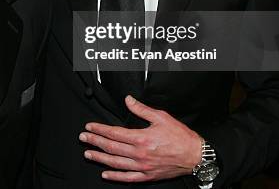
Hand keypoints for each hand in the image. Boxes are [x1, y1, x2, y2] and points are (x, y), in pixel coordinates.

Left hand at [79, 95, 202, 182]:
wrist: (195, 156)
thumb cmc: (180, 136)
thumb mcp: (161, 117)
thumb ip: (141, 109)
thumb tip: (128, 100)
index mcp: (141, 138)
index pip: (114, 133)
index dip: (99, 129)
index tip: (89, 127)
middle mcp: (139, 154)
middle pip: (111, 147)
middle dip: (95, 142)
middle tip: (83, 138)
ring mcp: (143, 167)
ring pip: (116, 163)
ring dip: (100, 158)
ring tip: (88, 154)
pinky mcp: (147, 176)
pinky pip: (128, 178)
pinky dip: (115, 176)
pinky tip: (105, 174)